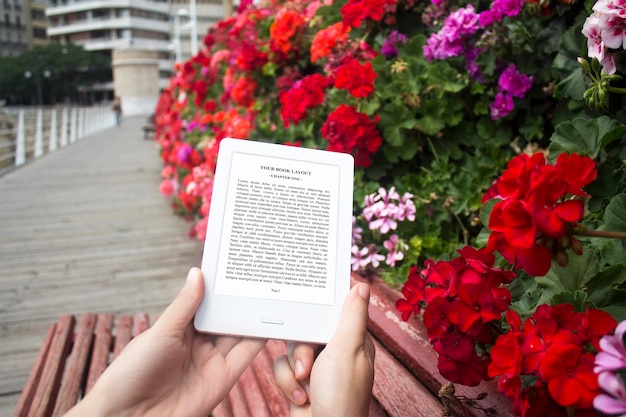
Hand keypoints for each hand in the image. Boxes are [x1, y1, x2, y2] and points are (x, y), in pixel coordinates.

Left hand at [64, 267, 265, 416]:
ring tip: (271, 294)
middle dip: (241, 300)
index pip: (205, 303)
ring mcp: (211, 361)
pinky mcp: (223, 379)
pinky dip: (259, 339)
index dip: (219, 287)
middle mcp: (197, 344)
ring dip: (254, 316)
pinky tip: (271, 322)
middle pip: (225, 317)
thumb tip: (197, 272)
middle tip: (261, 278)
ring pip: (238, 333)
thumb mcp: (161, 332)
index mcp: (179, 329)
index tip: (236, 268)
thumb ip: (185, 305)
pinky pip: (246, 355)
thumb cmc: (132, 373)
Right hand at [273, 283, 375, 416]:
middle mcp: (334, 351)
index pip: (331, 312)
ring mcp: (317, 366)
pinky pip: (282, 367)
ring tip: (306, 385)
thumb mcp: (348, 349)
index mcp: (352, 339)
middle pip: (305, 330)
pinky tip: (301, 397)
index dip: (317, 311)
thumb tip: (361, 286)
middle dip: (301, 350)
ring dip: (293, 370)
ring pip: (290, 348)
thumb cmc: (342, 396)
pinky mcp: (300, 380)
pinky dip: (287, 383)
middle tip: (308, 366)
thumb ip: (352, 316)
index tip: (304, 305)